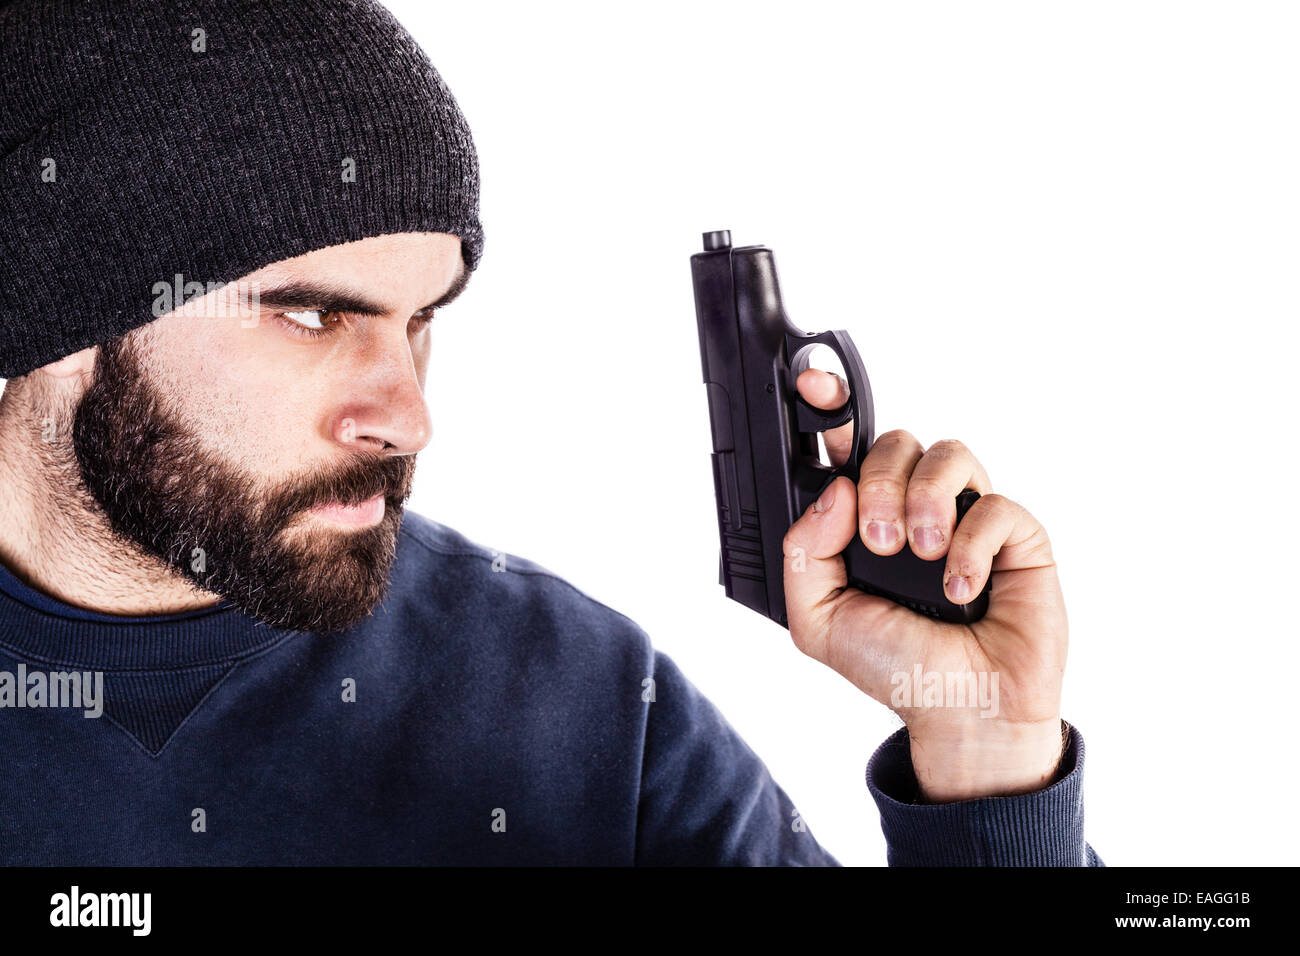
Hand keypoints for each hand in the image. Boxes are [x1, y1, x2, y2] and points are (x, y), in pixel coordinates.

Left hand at [783, 369, 1068, 802]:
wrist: (962, 711)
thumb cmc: (897, 665)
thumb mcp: (819, 620)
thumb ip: (805, 553)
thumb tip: (835, 491)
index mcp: (864, 519)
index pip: (847, 449)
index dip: (830, 409)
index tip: (814, 386)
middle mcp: (915, 507)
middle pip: (894, 441)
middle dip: (879, 482)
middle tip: (879, 541)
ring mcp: (966, 516)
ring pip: (946, 453)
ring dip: (923, 502)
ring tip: (918, 556)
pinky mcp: (1018, 534)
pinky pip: (994, 505)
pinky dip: (970, 548)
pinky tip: (961, 590)